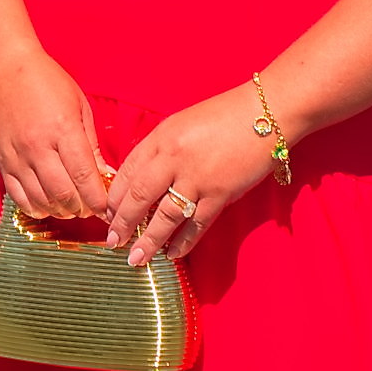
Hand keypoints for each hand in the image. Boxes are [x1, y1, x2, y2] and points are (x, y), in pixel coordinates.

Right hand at [0, 49, 108, 220]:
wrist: (8, 69)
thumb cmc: (49, 82)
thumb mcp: (80, 106)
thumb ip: (92, 145)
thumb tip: (105, 176)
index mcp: (63, 129)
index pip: (84, 176)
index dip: (99, 199)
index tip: (108, 208)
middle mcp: (38, 146)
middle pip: (64, 194)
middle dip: (82, 208)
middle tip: (91, 207)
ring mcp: (18, 157)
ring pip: (41, 201)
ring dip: (61, 211)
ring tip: (72, 205)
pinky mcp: (2, 163)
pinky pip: (19, 198)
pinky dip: (36, 208)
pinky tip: (48, 203)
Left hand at [103, 83, 272, 267]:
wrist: (265, 112)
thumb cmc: (225, 114)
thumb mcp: (183, 123)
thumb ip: (163, 149)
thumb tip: (145, 180)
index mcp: (161, 136)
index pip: (126, 171)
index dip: (114, 197)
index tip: (106, 215)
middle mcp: (174, 157)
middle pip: (138, 196)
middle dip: (123, 223)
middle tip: (113, 242)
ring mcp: (197, 177)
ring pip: (164, 216)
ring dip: (148, 241)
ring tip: (136, 258)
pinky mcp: (220, 193)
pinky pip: (196, 224)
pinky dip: (183, 242)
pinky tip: (172, 254)